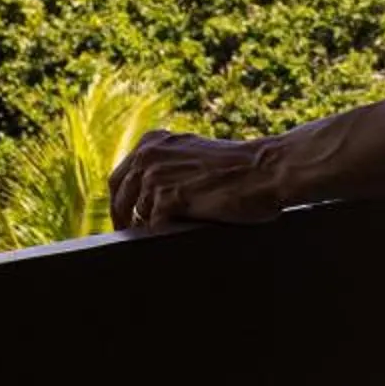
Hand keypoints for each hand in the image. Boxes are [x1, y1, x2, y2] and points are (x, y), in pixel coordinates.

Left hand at [109, 129, 286, 230]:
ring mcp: (156, 175)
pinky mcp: (170, 197)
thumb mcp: (193, 154)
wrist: (265, 170)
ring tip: (160, 244)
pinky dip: (162, 238)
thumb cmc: (238, 168)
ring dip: (148, 230)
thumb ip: (168, 165)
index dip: (120, 202)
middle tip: (131, 240)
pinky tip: (174, 242)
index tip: (125, 220)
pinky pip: (154, 227)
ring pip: (138, 215)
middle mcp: (148, 154)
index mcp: (152, 141)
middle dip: (122, 219)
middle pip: (119, 196)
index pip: (119, 178)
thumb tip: (147, 199)